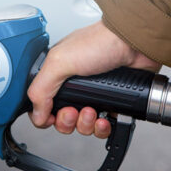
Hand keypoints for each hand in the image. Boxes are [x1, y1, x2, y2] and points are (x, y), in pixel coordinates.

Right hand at [27, 20, 160, 137]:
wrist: (135, 44)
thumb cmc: (101, 42)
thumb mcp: (60, 62)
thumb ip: (40, 89)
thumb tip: (35, 114)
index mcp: (58, 74)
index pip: (42, 103)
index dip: (45, 116)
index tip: (52, 117)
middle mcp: (74, 85)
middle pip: (62, 118)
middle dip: (67, 121)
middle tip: (73, 111)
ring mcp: (94, 95)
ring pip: (82, 125)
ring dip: (85, 124)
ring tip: (92, 111)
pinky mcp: (112, 103)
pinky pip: (102, 126)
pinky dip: (102, 128)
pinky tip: (104, 119)